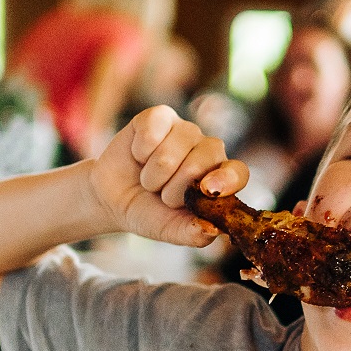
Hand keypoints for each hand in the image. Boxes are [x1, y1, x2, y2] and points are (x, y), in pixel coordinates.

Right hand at [88, 106, 246, 246]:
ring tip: (148, 180)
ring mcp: (184, 131)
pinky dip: (140, 150)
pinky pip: (153, 129)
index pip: (237, 173)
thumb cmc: (149, 213)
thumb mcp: (169, 230)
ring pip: (172, 150)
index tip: (208, 191)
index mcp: (219, 179)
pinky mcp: (160, 116)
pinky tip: (138, 156)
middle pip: (203, 160)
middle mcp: (207, 151)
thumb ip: (192, 234)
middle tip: (163, 196)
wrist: (113, 199)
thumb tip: (213, 229)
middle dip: (175, 187)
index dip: (227, 179)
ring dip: (153, 174)